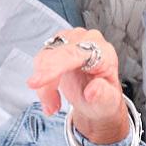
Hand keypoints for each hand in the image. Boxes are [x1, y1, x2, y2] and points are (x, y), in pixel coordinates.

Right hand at [28, 28, 128, 144]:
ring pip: (44, 57)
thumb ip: (103, 95)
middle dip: (46, 82)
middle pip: (56, 54)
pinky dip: (42, 81)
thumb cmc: (103, 97)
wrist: (97, 96)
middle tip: (49, 105)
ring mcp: (71, 40)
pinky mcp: (58, 44)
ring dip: (44, 85)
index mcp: (103, 52)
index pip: (75, 54)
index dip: (54, 67)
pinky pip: (41, 60)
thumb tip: (94, 89)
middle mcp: (87, 41)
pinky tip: (50, 97)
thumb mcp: (108, 102)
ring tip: (53, 104)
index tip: (36, 82)